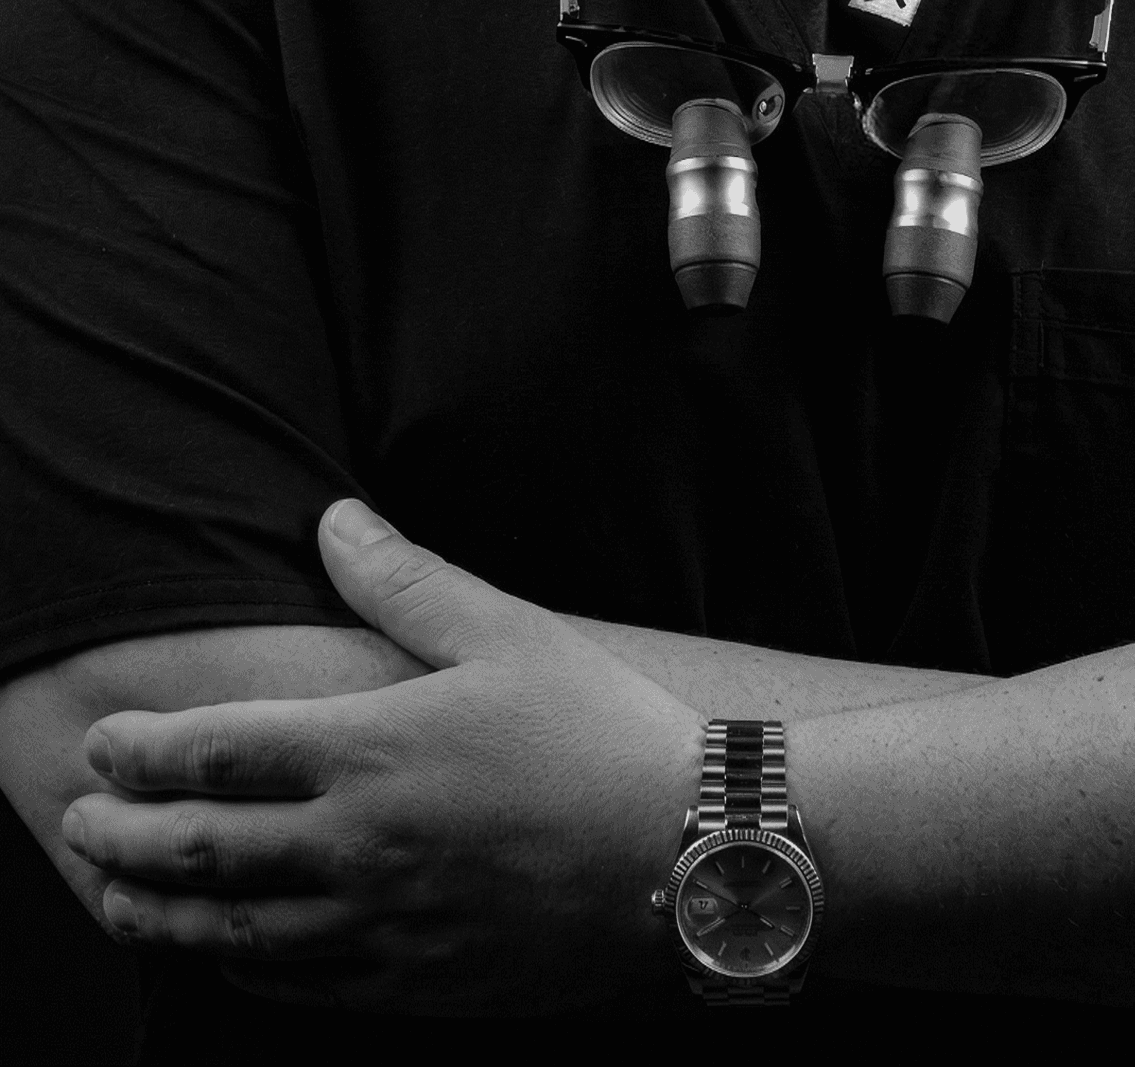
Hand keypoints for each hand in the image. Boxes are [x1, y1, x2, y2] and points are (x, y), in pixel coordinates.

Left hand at [61, 501, 701, 1013]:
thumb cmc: (598, 732)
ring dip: (154, 915)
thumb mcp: (507, 631)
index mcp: (373, 751)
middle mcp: (358, 847)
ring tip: (113, 899)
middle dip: (117, 840)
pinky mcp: (414, 985)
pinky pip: (295, 984)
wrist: (688, 858)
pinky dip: (235, 965)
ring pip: (230, 932)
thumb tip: (332, 520)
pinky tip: (222, 948)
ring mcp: (381, 927)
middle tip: (75, 826)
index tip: (101, 746)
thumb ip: (404, 581)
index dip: (141, 753)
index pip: (215, 755)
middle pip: (196, 854)